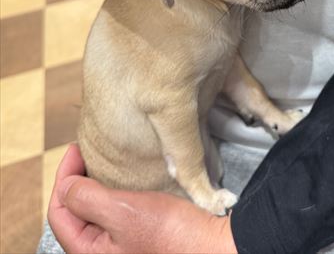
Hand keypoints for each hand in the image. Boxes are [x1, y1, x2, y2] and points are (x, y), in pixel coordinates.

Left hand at [48, 145, 237, 253]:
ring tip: (106, 161)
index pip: (59, 211)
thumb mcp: (123, 212)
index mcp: (89, 251)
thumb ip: (87, 198)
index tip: (77, 149)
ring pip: (98, 210)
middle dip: (78, 179)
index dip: (64, 176)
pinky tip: (130, 178)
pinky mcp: (142, 235)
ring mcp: (123, 244)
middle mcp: (103, 251)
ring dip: (98, 184)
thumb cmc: (173, 235)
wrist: (214, 245)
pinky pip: (119, 212)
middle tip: (88, 152)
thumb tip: (66, 185)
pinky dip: (118, 192)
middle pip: (76, 211)